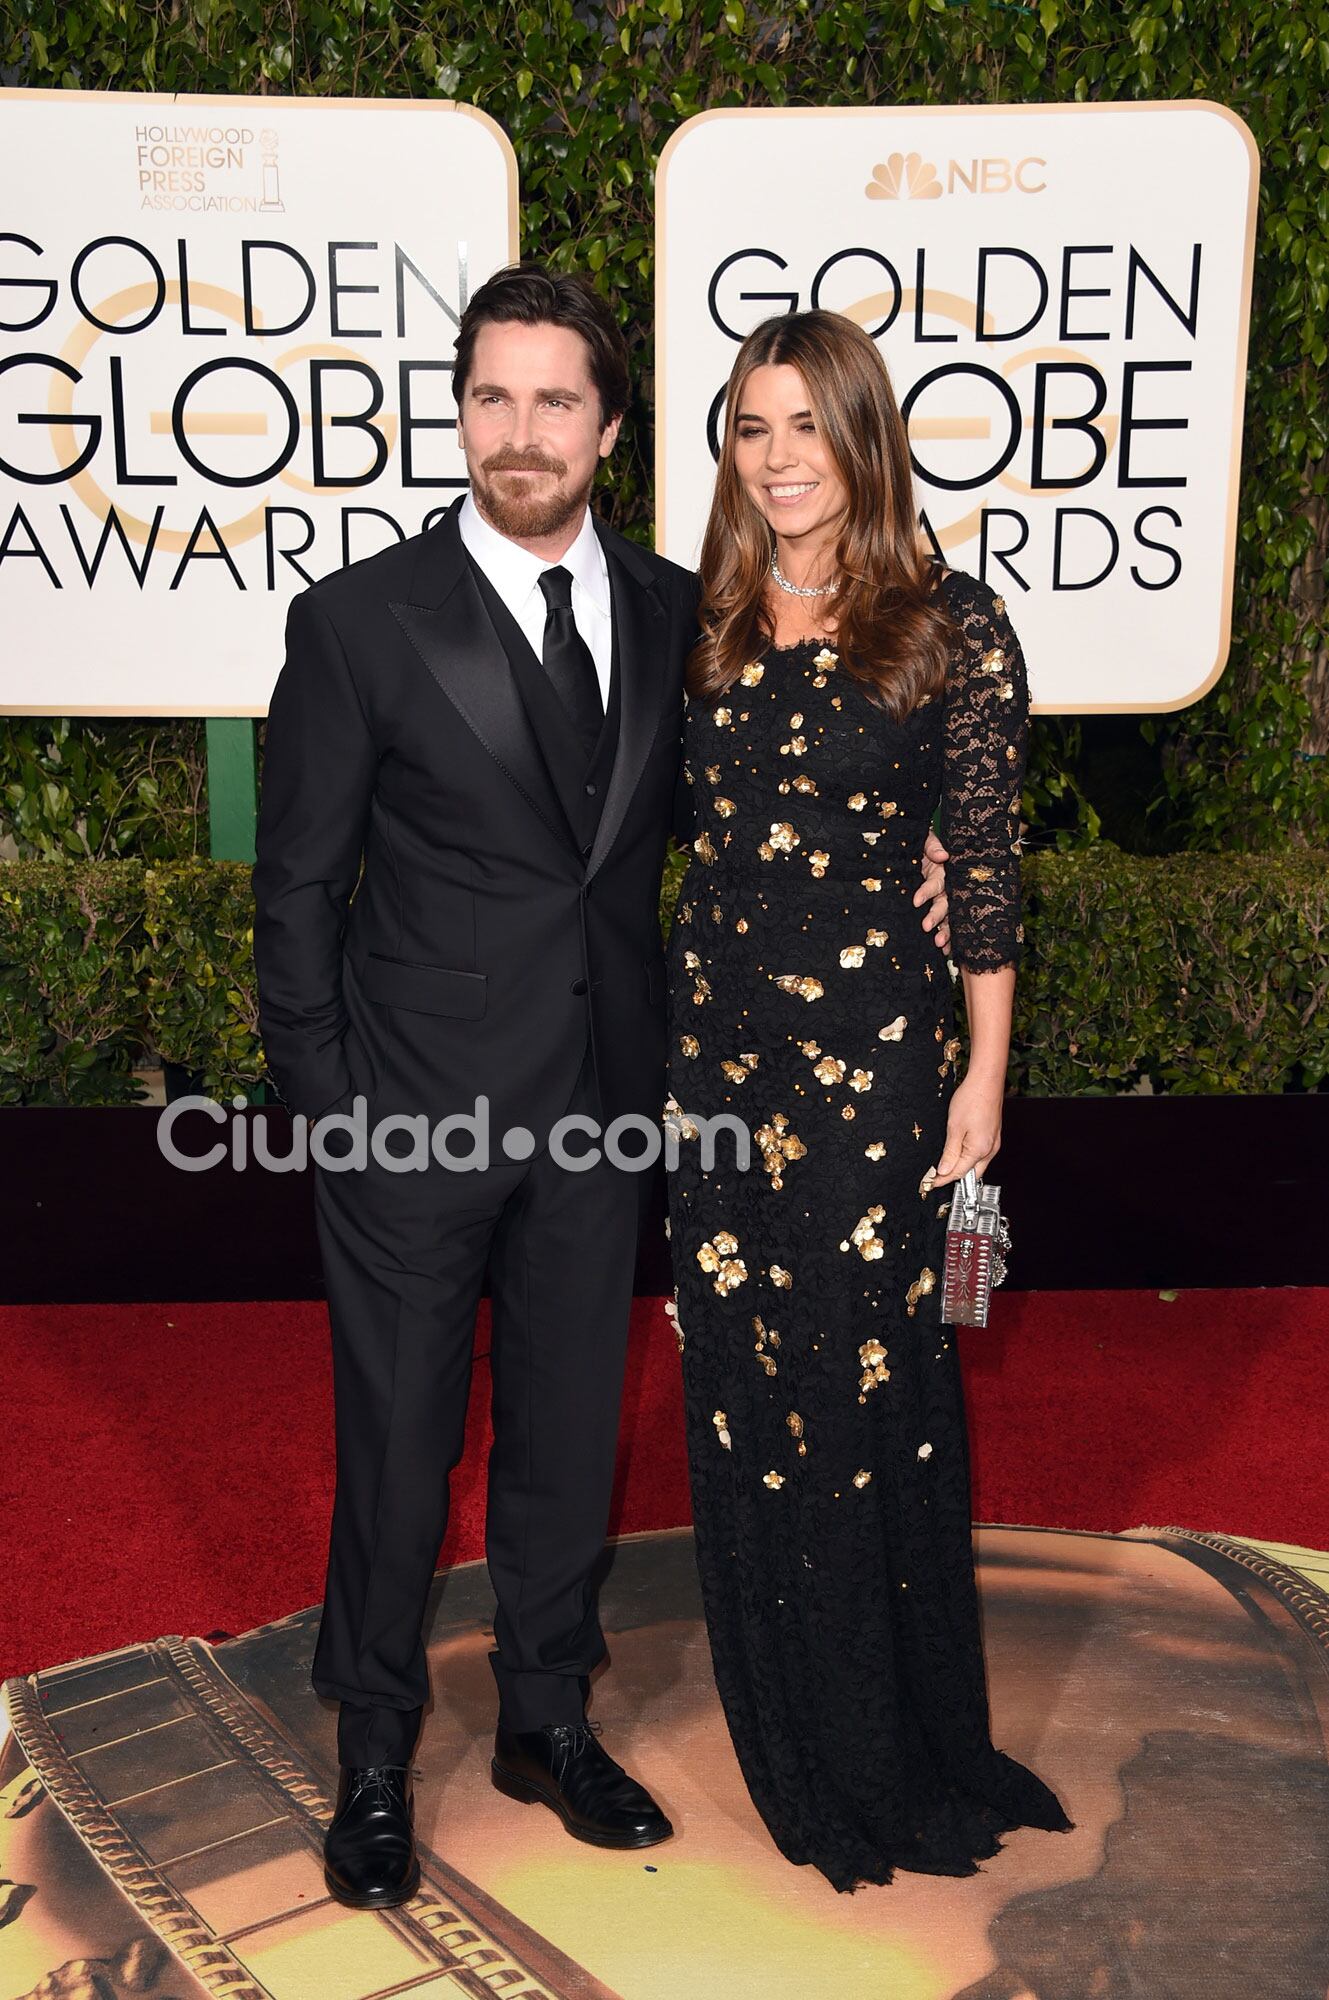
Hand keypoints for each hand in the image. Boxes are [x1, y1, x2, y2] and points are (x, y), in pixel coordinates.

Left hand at [913, 829, 949, 953]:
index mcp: (941, 872)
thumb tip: (943, 856)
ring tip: (939, 945)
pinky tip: (945, 953)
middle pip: (945, 904)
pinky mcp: (938, 909)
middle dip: (937, 916)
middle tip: (927, 928)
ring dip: (945, 931)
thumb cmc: (919, 844)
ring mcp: (943, 900)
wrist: (912, 850)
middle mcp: (946, 888)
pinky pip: (945, 925)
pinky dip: (947, 939)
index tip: (916, 901)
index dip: (927, 892)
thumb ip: (932, 846)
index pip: (936, 883)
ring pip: (948, 917)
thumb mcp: (924, 840)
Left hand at [929, 1072, 1002, 1186]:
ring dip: (962, 1167)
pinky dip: (969, 1157)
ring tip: (945, 1165)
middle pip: (971, 1174)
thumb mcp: (954, 1128)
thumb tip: (944, 1170)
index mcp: (980, 1150)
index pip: (959, 1173)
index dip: (942, 1179)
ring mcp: (994, 1143)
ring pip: (977, 1164)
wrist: (986, 1081)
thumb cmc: (971, 1099)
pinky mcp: (993, 1135)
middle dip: (954, 1178)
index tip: (931, 1183)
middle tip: (937, 1177)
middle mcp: (990, 1150)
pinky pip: (981, 1154)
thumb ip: (950, 1152)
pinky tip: (959, 1152)